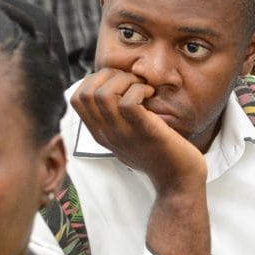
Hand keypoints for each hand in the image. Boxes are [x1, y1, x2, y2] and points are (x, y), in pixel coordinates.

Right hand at [71, 68, 204, 191]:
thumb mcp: (128, 135)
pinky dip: (139, 89)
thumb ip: (115, 118)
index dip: (94, 80)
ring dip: (125, 80)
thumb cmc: (158, 151)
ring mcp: (123, 134)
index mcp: (100, 133)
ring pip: (104, 95)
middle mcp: (106, 134)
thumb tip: (112, 87)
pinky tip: (151, 93)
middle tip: (132, 80)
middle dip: (108, 75)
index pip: (76, 99)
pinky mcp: (143, 132)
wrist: (178, 178)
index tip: (117, 81)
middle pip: (86, 93)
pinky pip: (128, 102)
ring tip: (142, 86)